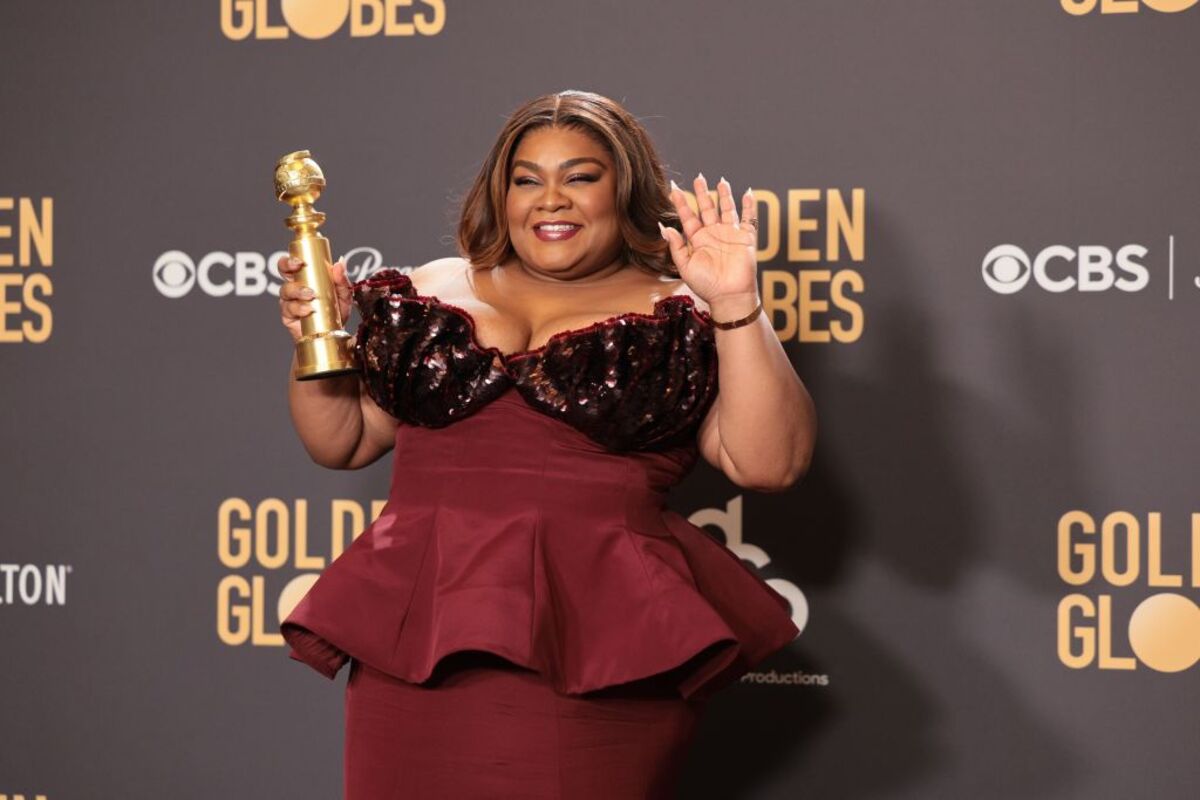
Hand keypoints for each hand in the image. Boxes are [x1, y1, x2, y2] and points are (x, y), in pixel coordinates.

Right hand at [277, 254, 353, 343]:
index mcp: (305, 278)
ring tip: (310, 295)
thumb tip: (340, 263)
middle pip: (282, 271)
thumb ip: (342, 281)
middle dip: (287, 266)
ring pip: (286, 290)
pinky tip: (308, 310)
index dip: (291, 259)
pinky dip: (299, 308)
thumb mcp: (343, 296)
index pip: (293, 263)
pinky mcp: (288, 316)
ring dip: (298, 290)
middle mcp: (294, 287)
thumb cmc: (335, 312)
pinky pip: (289, 309)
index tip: (300, 260)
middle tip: (299, 267)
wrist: (332, 335)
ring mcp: (289, 301)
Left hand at [660, 174, 759, 312]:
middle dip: (702, 193)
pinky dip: (749, 206)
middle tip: (698, 177)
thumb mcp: (685, 266)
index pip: (688, 217)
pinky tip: (746, 193)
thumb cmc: (706, 285)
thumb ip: (676, 246)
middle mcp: (713, 234)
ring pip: (727, 209)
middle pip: (707, 208)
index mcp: (698, 240)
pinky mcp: (745, 238)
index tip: (673, 188)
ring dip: (724, 195)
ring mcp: (730, 234)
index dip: (681, 203)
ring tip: (720, 181)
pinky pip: (749, 218)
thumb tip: (664, 227)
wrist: (729, 296)